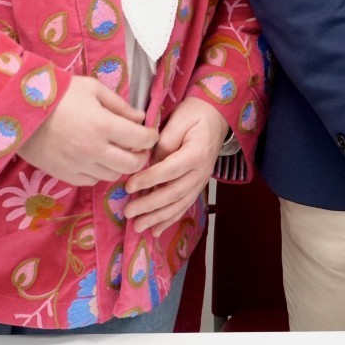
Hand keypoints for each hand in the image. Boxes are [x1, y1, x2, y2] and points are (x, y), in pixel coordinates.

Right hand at [19, 77, 158, 186]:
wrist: (19, 109)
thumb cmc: (58, 92)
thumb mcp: (92, 89)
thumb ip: (120, 105)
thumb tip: (141, 118)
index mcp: (104, 125)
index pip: (141, 139)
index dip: (151, 136)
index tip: (150, 132)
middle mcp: (94, 150)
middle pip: (132, 164)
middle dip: (141, 155)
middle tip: (138, 146)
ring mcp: (78, 165)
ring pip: (113, 175)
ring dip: (120, 165)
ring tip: (117, 152)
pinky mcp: (63, 174)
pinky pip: (91, 181)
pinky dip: (100, 173)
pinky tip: (97, 160)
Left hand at [125, 96, 229, 234]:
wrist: (216, 116)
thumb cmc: (195, 114)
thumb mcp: (179, 119)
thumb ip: (164, 141)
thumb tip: (148, 163)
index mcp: (196, 153)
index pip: (170, 170)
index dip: (149, 180)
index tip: (128, 186)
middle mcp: (201, 172)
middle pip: (174, 193)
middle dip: (150, 205)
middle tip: (128, 212)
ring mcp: (201, 181)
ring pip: (179, 204)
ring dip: (158, 218)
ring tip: (138, 227)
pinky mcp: (197, 186)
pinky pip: (184, 205)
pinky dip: (170, 219)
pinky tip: (155, 231)